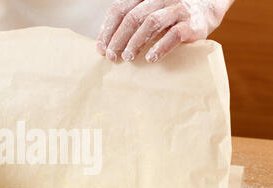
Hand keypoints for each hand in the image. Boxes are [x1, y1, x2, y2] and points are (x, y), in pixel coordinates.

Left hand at [96, 0, 232, 62]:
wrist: (209, 7)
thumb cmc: (172, 15)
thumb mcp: (150, 11)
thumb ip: (132, 22)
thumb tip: (106, 44)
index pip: (120, 9)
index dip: (107, 29)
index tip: (100, 48)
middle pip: (133, 17)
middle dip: (118, 39)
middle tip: (112, 57)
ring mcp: (178, 9)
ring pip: (151, 22)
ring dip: (136, 42)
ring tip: (127, 58)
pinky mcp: (193, 24)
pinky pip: (175, 34)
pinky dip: (160, 46)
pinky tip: (150, 58)